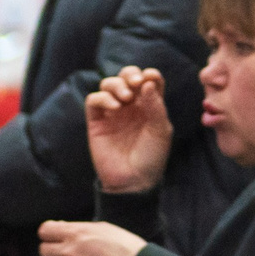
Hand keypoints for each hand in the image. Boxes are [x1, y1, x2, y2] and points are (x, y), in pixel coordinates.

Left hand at [38, 219, 147, 255]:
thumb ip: (79, 228)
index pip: (45, 231)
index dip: (48, 234)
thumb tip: (59, 227)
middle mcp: (70, 252)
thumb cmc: (126, 249)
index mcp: (77, 234)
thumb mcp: (104, 229)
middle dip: (53, 250)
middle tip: (67, 253)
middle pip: (44, 250)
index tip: (54, 237)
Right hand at [84, 65, 172, 193]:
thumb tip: (146, 82)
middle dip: (130, 74)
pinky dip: (103, 98)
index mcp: (149, 105)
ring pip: (108, 84)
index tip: (151, 79)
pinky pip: (94, 100)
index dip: (149, 75)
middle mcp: (130, 106)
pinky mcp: (96, 122)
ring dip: (116, 85)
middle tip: (136, 84)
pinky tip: (115, 108)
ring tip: (126, 99)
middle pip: (126, 77)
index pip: (149, 80)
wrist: (133, 181)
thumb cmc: (151, 156)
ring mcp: (112, 113)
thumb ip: (155, 105)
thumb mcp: (161, 130)